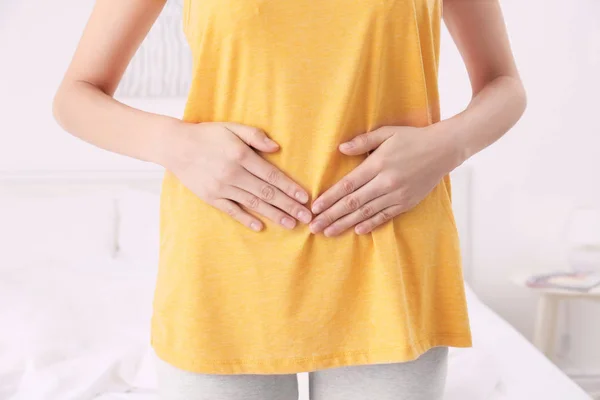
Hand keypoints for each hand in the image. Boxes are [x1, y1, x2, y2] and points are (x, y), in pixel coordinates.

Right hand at [166, 121, 312, 231]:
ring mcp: (221, 187)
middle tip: (306, 217)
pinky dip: (246, 219)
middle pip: (267, 192)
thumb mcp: (232, 128)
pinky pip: (232, 211)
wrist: (176, 146)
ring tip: (291, 224)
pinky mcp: (211, 197)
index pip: (272, 175)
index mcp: (241, 156)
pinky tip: (260, 226)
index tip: (305, 198)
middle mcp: (233, 173)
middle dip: (289, 205)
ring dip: (274, 215)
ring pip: (253, 203)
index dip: (290, 187)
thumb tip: (277, 148)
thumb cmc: (208, 135)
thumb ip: (255, 136)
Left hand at [309, 125, 458, 235]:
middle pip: (353, 203)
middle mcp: (386, 182)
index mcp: (378, 165)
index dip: (330, 198)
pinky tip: (356, 230)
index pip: (348, 185)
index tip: (315, 207)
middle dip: (331, 216)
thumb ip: (363, 142)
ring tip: (328, 232)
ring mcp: (397, 195)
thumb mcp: (387, 133)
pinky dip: (370, 224)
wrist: (444, 149)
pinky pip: (385, 216)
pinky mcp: (407, 203)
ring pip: (366, 213)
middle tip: (314, 227)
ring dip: (345, 224)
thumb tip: (340, 149)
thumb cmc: (412, 138)